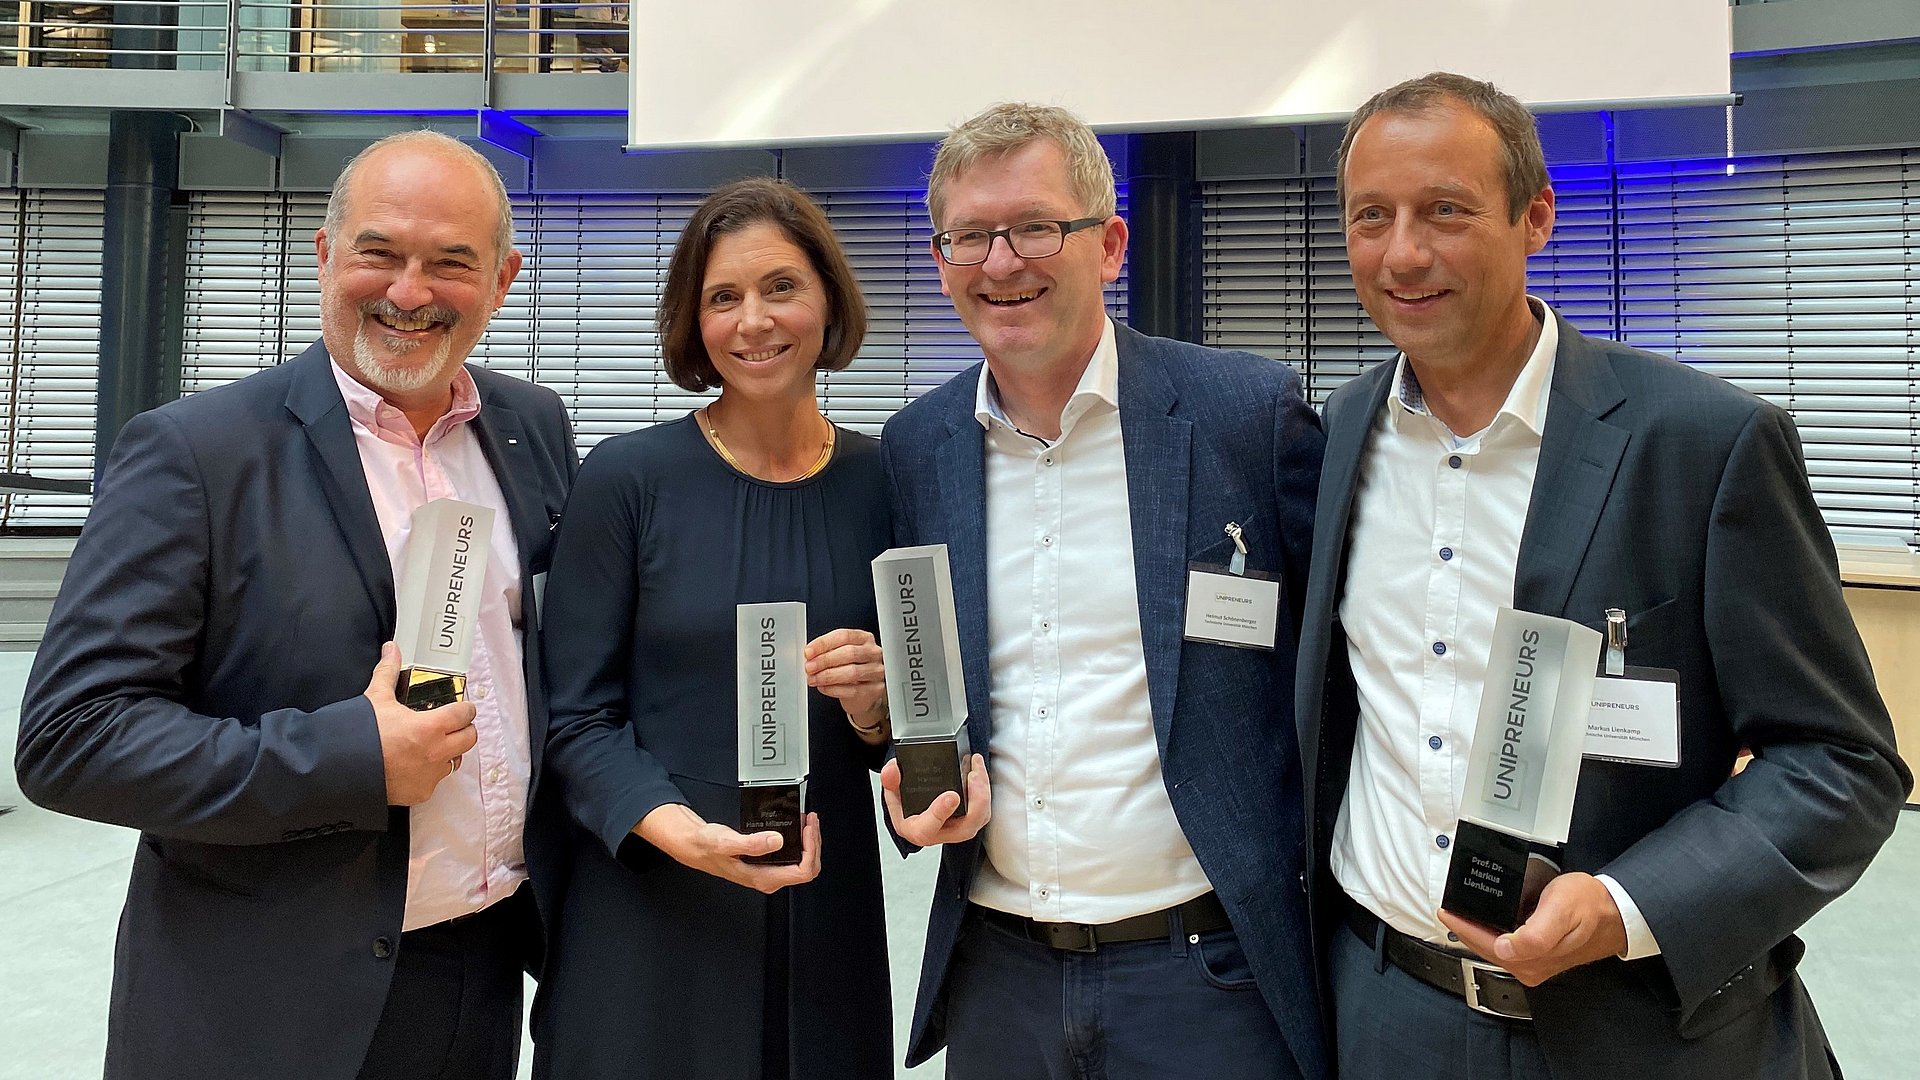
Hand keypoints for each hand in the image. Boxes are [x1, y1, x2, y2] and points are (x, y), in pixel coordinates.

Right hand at [367, 641, 477, 805]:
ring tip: (431, 745)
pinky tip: (413, 765)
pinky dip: (429, 772)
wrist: (339, 771)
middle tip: (450, 725)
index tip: (461, 707)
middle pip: (470, 738)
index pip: (465, 714)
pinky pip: (435, 780)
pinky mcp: (421, 793)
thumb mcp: (375, 698)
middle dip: (463, 730)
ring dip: (449, 752)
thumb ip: (388, 671)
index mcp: (432, 727)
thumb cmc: (360, 733)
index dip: (465, 708)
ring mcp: (431, 775)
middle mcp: (437, 752)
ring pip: (455, 761)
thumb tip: (391, 648)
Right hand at [636, 803, 821, 893]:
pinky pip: (793, 855)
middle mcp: (769, 877)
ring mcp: (769, 871)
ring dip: (809, 842)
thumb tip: (777, 841)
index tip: (807, 828)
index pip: (802, 872)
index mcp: (763, 877)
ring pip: (803, 862)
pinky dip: (800, 841)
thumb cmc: (708, 846)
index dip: (811, 849)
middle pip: (807, 867)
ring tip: (807, 821)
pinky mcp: (768, 862)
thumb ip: (752, 843)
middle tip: (810, 820)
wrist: (696, 845)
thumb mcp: (727, 842)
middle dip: (814, 844)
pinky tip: (797, 827)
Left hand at [804, 628, 887, 740]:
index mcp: (864, 638)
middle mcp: (873, 653)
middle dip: (825, 660)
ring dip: (828, 676)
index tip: (808, 652)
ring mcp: (876, 671)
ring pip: (852, 672)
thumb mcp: (839, 655)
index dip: (824, 643)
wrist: (863, 693)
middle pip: (849, 653)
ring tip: (813, 679)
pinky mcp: (875, 689)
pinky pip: (853, 690)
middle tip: (809, 667)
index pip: (844, 636)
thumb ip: (826, 651)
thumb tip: (808, 654)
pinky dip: (834, 689)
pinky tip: (823, 688)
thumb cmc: (849, 669)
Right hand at [880, 753, 990, 846]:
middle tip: (974, 776)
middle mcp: (940, 833)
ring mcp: (957, 828)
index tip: (951, 796)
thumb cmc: (904, 805)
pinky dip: (984, 792)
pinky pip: (983, 811)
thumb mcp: (891, 792)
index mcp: (918, 830)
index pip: (928, 828)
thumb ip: (890, 781)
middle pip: (965, 827)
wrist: (914, 811)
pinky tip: (979, 772)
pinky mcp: (969, 820)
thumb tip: (892, 769)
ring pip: (978, 819)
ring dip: (983, 794)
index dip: (940, 813)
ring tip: (977, 769)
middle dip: (976, 802)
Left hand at [1438, 872, 1628, 985]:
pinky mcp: (1540, 956)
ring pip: (1496, 948)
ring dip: (1477, 932)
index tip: (1445, 911)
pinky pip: (1508, 946)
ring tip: (1462, 912)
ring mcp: (1536, 963)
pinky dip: (1493, 933)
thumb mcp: (1561, 911)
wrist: (1615, 913)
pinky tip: (1487, 920)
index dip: (1463, 928)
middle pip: (1487, 949)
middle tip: (1448, 909)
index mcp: (1534, 959)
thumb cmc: (1590, 906)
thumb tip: (1506, 948)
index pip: (1486, 945)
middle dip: (1466, 930)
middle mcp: (1532, 967)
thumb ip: (1535, 933)